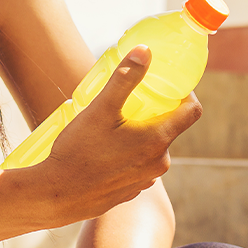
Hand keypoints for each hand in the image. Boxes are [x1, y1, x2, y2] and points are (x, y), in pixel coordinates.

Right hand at [39, 45, 202, 223]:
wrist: (55, 196)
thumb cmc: (78, 152)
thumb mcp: (100, 109)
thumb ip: (125, 78)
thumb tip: (145, 51)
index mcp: (157, 141)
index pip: (191, 112)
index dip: (185, 94)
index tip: (168, 85)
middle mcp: (158, 164)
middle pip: (168, 129)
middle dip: (153, 114)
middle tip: (128, 104)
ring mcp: (145, 181)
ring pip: (151, 149)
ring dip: (138, 136)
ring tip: (111, 128)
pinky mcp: (130, 192)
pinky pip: (137, 167)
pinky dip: (127, 156)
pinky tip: (103, 153)